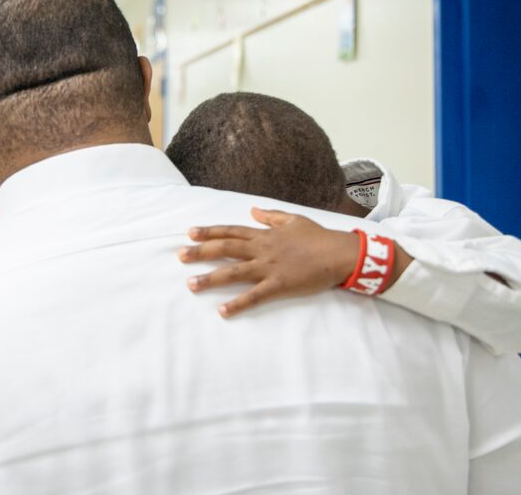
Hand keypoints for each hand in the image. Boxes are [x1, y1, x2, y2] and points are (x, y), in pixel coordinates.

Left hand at [178, 207, 362, 317]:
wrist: (340, 253)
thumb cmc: (319, 237)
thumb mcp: (293, 220)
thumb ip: (270, 216)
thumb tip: (252, 209)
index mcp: (265, 235)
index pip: (231, 232)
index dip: (210, 232)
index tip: (190, 233)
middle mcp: (262, 249)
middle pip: (225, 249)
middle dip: (201, 252)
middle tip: (180, 256)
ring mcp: (269, 267)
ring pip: (234, 272)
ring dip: (211, 278)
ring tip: (191, 284)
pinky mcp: (279, 285)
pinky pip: (255, 295)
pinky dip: (238, 304)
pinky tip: (222, 311)